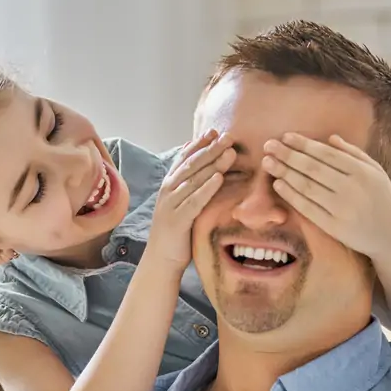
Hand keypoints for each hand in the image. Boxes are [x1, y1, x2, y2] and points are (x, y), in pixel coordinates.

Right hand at [145, 129, 236, 267]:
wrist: (161, 260)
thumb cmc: (176, 232)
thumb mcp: (181, 204)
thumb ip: (189, 185)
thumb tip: (202, 166)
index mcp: (169, 185)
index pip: (184, 158)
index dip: (199, 143)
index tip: (215, 131)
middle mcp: (168, 191)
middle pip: (191, 164)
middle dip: (210, 149)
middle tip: (228, 136)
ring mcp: (171, 204)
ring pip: (193, 179)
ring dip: (212, 164)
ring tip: (229, 151)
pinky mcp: (177, 220)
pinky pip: (194, 201)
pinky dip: (207, 188)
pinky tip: (219, 178)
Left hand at [262, 133, 390, 260]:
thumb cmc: (381, 198)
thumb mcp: (375, 171)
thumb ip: (354, 153)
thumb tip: (330, 138)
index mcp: (361, 171)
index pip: (326, 154)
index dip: (304, 144)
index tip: (285, 136)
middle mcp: (351, 188)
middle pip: (312, 168)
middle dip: (288, 155)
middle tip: (268, 146)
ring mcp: (342, 208)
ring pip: (307, 187)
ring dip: (285, 172)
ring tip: (268, 162)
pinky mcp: (334, 226)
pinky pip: (307, 208)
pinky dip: (291, 195)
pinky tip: (278, 184)